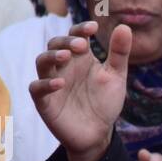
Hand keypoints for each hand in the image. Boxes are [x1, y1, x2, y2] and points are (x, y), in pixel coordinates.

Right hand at [30, 20, 129, 160]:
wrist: (98, 134)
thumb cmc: (104, 103)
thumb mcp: (116, 77)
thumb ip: (119, 54)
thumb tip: (124, 27)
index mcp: (80, 58)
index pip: (75, 35)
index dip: (81, 29)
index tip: (93, 27)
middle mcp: (64, 67)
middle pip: (55, 44)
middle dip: (66, 41)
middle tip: (82, 45)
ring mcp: (52, 83)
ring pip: (41, 62)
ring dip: (51, 56)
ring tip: (66, 56)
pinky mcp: (45, 102)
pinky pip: (37, 88)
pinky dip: (46, 84)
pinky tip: (60, 84)